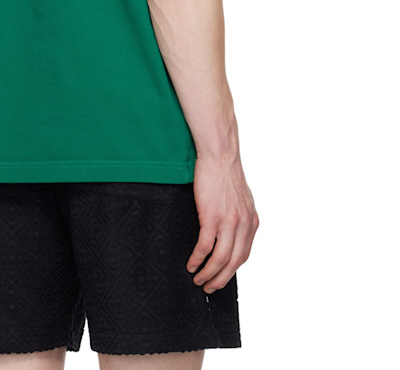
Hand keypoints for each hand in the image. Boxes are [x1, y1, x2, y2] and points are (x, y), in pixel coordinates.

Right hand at [186, 153, 258, 292]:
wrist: (220, 156)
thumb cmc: (226, 173)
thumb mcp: (241, 199)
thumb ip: (240, 216)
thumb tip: (232, 230)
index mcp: (252, 221)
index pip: (244, 255)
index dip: (232, 269)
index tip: (221, 277)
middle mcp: (244, 225)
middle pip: (234, 263)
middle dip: (221, 279)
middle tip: (209, 287)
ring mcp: (229, 222)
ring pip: (220, 259)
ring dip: (208, 274)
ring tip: (198, 280)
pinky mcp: (212, 217)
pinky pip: (205, 247)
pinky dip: (197, 259)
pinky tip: (191, 264)